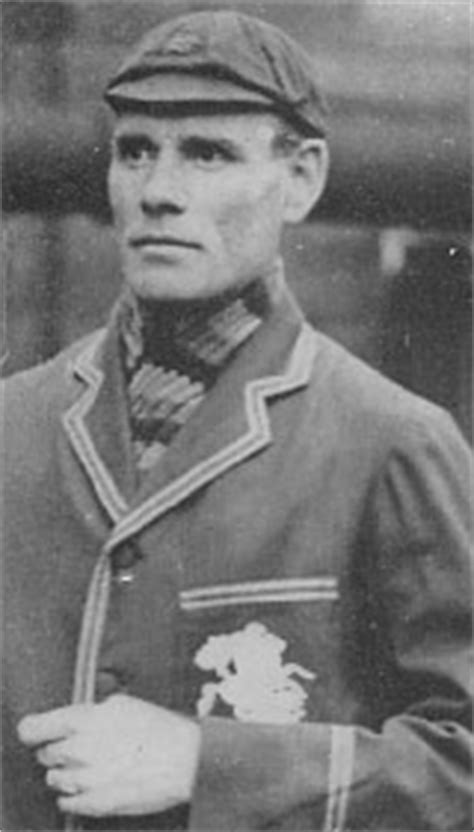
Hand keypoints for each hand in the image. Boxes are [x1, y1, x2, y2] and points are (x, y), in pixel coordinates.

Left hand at [17, 694, 200, 816]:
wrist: (185, 760)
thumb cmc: (158, 728)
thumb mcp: (123, 703)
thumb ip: (92, 711)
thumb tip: (78, 717)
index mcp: (82, 721)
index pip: (33, 728)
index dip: (33, 730)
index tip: (36, 733)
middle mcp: (77, 750)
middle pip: (44, 755)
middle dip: (57, 751)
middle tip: (81, 747)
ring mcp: (84, 780)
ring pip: (54, 780)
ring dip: (66, 773)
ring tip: (92, 766)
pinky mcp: (94, 804)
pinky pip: (67, 803)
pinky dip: (75, 796)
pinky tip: (94, 784)